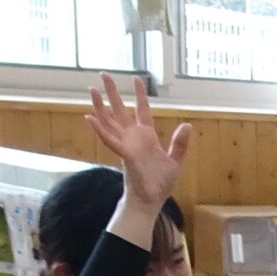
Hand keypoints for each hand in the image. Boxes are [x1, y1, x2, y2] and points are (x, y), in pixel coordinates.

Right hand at [85, 74, 191, 208]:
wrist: (151, 201)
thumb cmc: (160, 183)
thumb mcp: (175, 161)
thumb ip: (179, 144)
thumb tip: (187, 125)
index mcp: (146, 137)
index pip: (142, 110)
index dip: (140, 95)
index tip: (137, 79)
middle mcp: (133, 138)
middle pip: (121, 110)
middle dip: (113, 93)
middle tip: (104, 74)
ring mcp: (126, 146)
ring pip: (110, 121)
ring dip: (100, 106)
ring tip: (92, 89)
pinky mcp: (123, 156)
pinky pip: (109, 140)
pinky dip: (99, 129)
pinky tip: (89, 117)